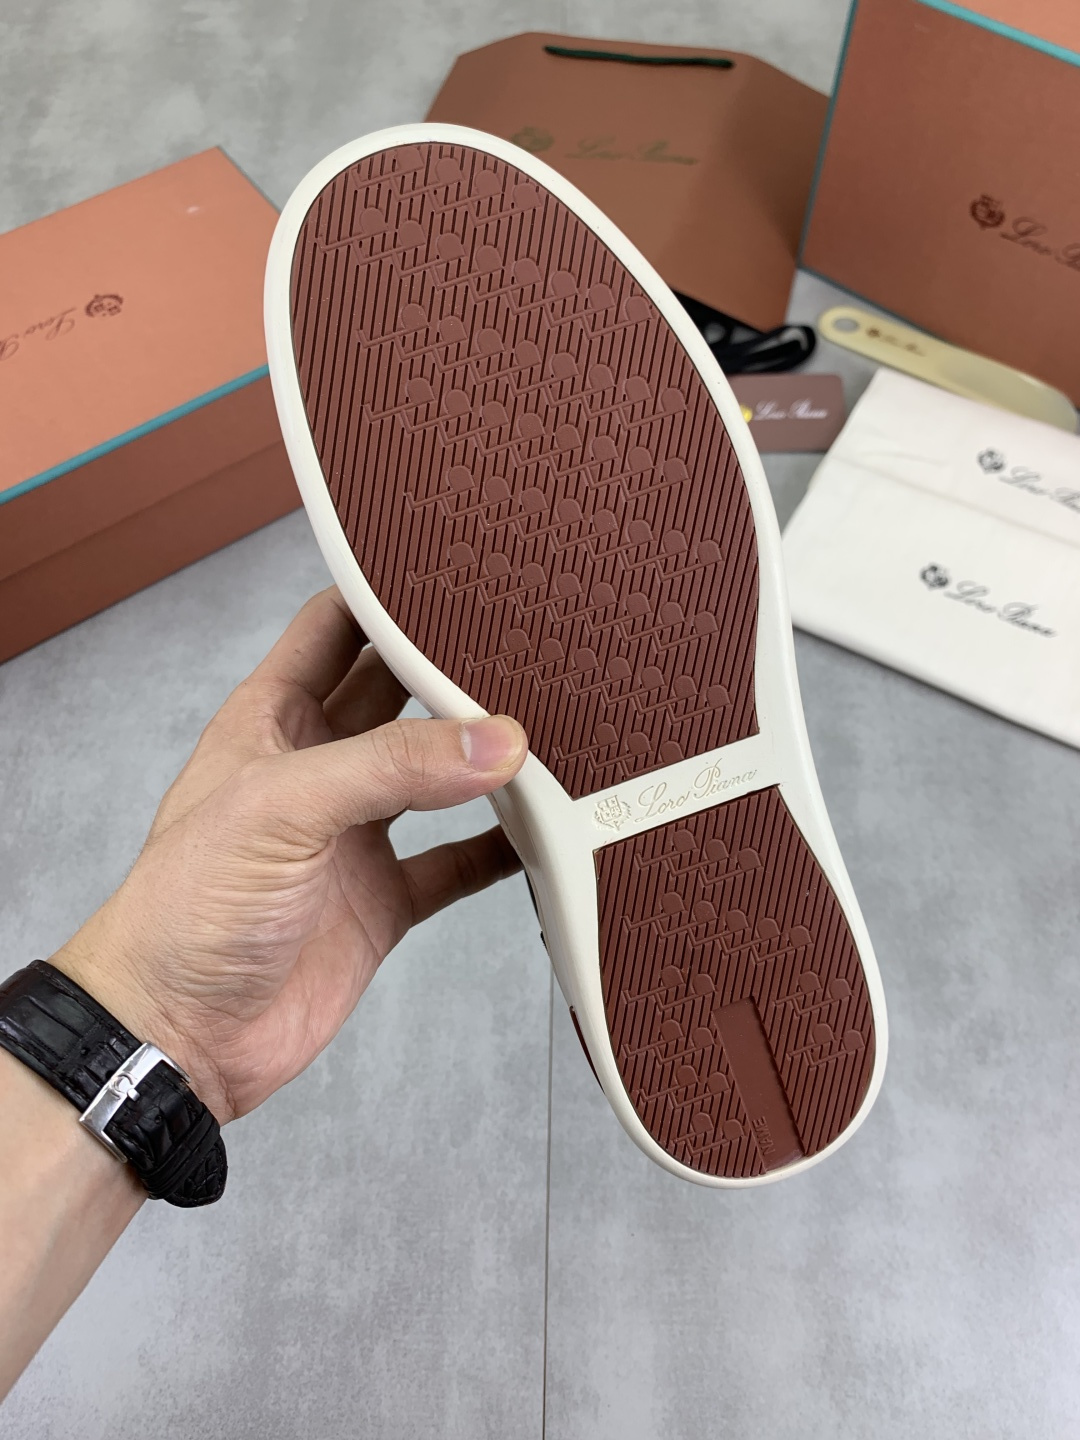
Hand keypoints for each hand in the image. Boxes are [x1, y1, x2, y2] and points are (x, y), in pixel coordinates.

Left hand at [52, 589, 527, 1123]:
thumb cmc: (186, 910)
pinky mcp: (383, 900)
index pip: (337, 626)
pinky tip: (546, 833)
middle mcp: (319, 768)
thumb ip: (390, 767)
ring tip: (556, 725)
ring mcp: (353, 836)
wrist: (177, 1037)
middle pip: (402, 695)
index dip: (388, 593)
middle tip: (533, 640)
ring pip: (437, 776)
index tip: (460, 567)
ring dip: (486, 757)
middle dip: (457, 669)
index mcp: (273, 718)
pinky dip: (500, 849)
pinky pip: (456, 863)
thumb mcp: (280, 810)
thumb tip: (498, 740)